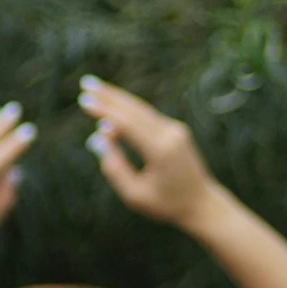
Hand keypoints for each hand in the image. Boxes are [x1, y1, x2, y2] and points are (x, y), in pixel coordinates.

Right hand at [76, 76, 215, 227]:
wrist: (202, 203)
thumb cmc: (166, 204)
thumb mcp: (135, 195)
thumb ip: (115, 168)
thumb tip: (98, 138)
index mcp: (160, 151)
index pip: (128, 124)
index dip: (105, 111)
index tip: (84, 101)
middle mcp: (170, 134)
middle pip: (135, 109)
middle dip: (108, 95)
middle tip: (85, 83)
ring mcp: (175, 130)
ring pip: (141, 110)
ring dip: (117, 99)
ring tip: (94, 89)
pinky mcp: (175, 130)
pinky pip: (147, 117)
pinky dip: (128, 111)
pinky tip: (111, 108)